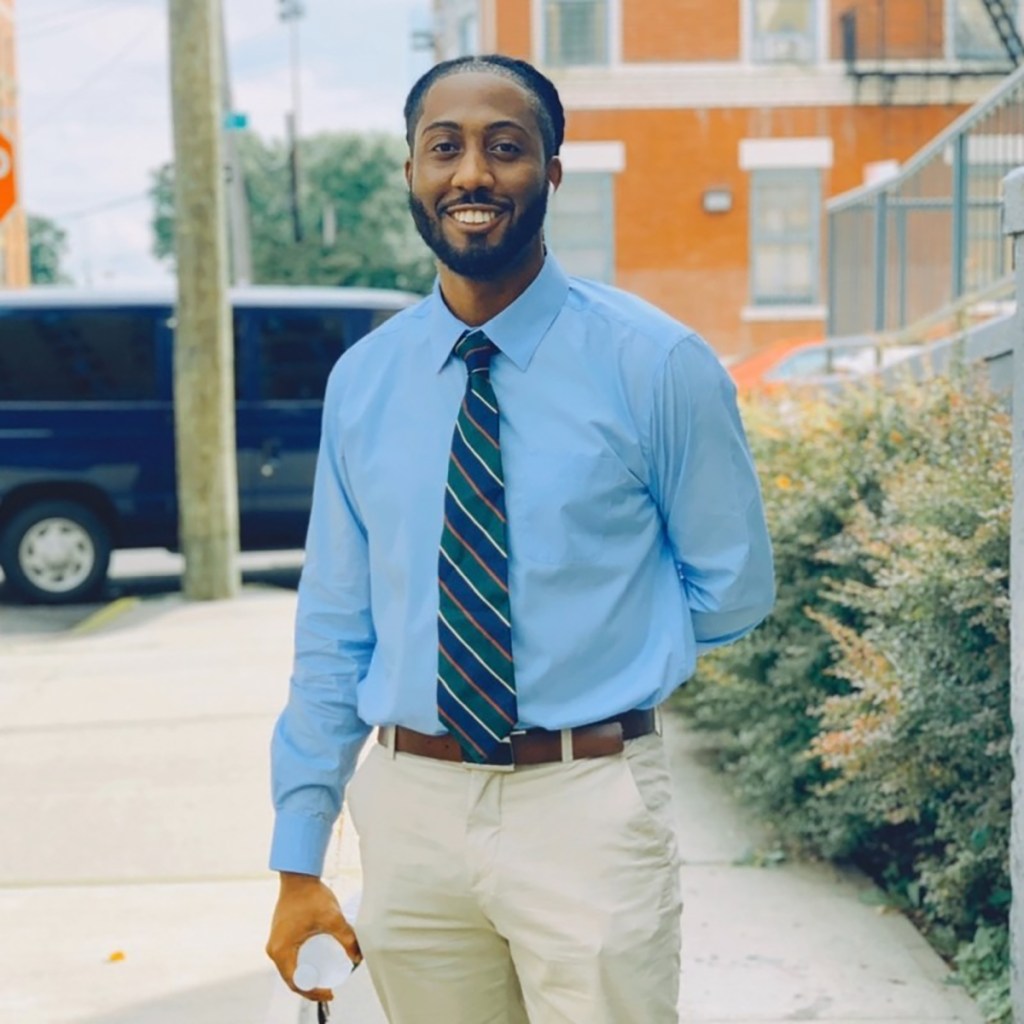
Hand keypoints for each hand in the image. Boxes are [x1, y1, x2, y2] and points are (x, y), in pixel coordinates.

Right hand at [266, 872, 361, 1002]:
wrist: (298, 876)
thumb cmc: (311, 895)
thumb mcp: (332, 918)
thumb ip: (346, 937)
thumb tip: (358, 956)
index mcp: (282, 951)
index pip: (297, 982)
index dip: (314, 992)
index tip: (331, 992)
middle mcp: (274, 949)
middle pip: (292, 978)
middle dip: (311, 987)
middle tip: (330, 989)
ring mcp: (276, 942)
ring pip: (290, 969)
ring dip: (306, 977)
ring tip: (324, 979)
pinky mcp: (280, 935)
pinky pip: (289, 958)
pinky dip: (301, 966)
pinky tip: (315, 966)